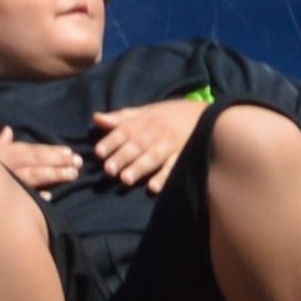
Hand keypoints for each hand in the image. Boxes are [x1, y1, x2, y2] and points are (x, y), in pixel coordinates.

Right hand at [0, 132, 85, 192]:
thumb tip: (7, 130)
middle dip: (57, 161)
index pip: (29, 150)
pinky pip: (21, 199)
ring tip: (72, 175)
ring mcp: (4, 184)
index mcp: (0, 154)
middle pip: (35, 162)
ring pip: (32, 178)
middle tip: (78, 163)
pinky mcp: (2, 201)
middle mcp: (4, 166)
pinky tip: (50, 198)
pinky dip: (35, 199)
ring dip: (53, 175)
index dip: (49, 151)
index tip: (68, 152)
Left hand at [89, 99, 207, 189]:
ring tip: (125, 179)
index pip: (125, 131)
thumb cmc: (168, 115)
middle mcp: (155, 133)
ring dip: (139, 168)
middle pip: (137, 145)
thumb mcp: (145, 112)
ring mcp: (169, 146)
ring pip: (153, 157)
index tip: (99, 152)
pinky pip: (172, 167)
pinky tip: (154, 188)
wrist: (204, 115)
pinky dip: (164, 177)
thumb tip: (96, 118)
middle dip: (123, 157)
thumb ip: (121, 118)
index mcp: (144, 122)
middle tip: (108, 169)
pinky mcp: (183, 156)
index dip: (112, 141)